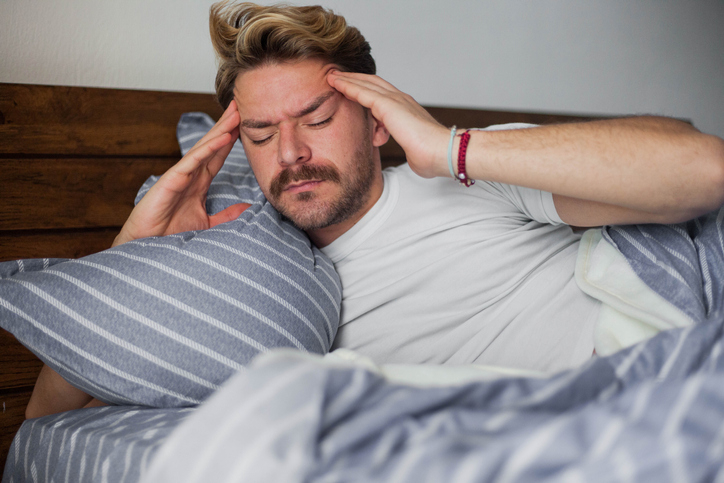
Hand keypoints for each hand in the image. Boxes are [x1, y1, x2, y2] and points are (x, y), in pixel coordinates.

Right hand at [113, 102, 250, 246]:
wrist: (146, 246)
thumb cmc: (170, 234)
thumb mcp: (207, 223)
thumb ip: (226, 215)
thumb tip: (247, 209)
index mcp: (198, 182)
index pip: (218, 156)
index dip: (231, 139)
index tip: (245, 124)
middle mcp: (190, 174)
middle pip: (212, 145)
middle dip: (226, 126)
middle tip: (241, 106)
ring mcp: (180, 175)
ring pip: (204, 148)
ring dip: (221, 131)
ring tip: (236, 114)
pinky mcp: (171, 181)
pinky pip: (193, 161)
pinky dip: (208, 149)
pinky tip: (223, 138)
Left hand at [327, 71, 449, 177]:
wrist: (441, 153)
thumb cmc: (431, 156)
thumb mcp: (414, 149)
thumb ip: (410, 145)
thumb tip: (412, 154)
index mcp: (407, 110)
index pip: (383, 94)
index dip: (367, 89)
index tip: (352, 89)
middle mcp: (402, 100)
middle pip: (373, 83)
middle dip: (355, 79)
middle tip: (337, 76)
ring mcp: (396, 100)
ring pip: (366, 84)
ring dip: (347, 79)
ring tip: (331, 76)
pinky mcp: (388, 105)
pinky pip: (363, 92)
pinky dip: (348, 86)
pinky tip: (336, 83)